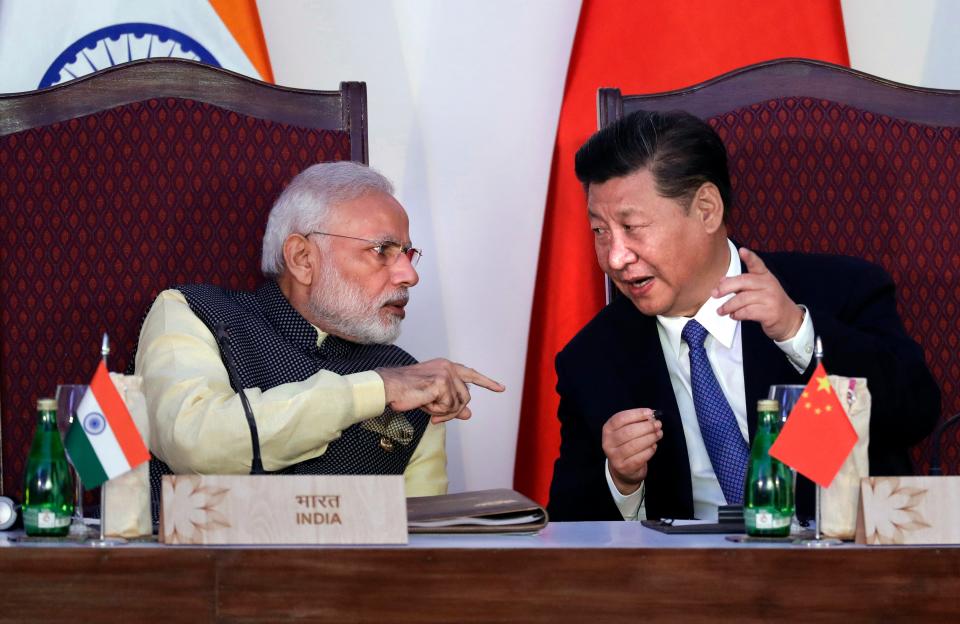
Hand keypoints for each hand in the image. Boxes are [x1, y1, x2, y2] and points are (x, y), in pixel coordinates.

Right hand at [376, 359, 504, 423]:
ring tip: (427, 407)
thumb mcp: (433, 400)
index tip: (501, 388)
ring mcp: (446, 373)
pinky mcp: (441, 382)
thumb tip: (469, 414)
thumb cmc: (406, 392)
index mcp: (445, 366)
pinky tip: (425, 404)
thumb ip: (452, 405)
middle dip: (453, 411)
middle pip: (466, 397)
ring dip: (444, 412)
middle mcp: (448, 367)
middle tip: (436, 417)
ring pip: (458, 403)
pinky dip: (437, 411)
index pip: (471, 374)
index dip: (486, 382)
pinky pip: (448, 406)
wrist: (388, 388)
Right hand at [602, 408, 661, 494]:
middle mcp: (608, 443)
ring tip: (658, 434)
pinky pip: (640, 457)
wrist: (622, 470)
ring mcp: (615, 457)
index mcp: (608, 430)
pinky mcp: (624, 467)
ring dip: (650, 438)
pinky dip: (650, 450)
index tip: (650, 413)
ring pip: (635, 445)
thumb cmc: (626, 445)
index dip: (636, 414)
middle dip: (646, 427)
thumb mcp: (626, 431)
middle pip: (628, 432)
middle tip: (658, 424)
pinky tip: (654, 446)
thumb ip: (636, 422)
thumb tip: (651, 416)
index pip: (620, 418)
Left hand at [714, 247, 803, 340]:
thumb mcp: (758, 290)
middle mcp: (769, 285)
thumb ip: (741, 285)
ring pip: (743, 299)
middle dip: (726, 288)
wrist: (789, 320)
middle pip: (744, 282)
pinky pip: (748, 312)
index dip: (750, 257)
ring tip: (721, 310)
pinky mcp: (770, 312)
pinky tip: (733, 315)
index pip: (757, 264)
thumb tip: (721, 281)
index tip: (742, 250)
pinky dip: (737, 314)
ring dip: (728, 306)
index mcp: (765, 276)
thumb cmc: (769, 303)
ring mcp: (771, 298)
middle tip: (714, 294)